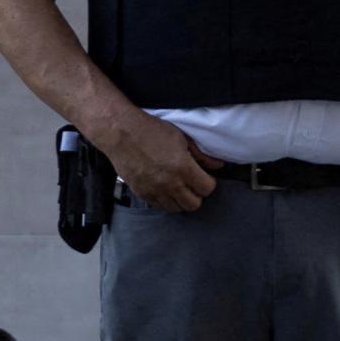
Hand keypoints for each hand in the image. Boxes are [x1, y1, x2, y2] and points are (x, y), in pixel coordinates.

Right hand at [100, 110, 219, 212]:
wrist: (121, 133)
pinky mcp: (142, 194)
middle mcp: (170, 184)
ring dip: (181, 199)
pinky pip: (160, 207)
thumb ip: (202, 155)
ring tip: (179, 187)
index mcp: (183, 168)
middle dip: (197, 194)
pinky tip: (165, 188)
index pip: (207, 189)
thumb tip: (218, 165)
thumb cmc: (152, 131)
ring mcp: (155, 191)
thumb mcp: (182, 138)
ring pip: (177, 209)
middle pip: (194, 204)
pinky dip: (166, 201)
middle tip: (193, 183)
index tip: (205, 177)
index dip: (209, 182)